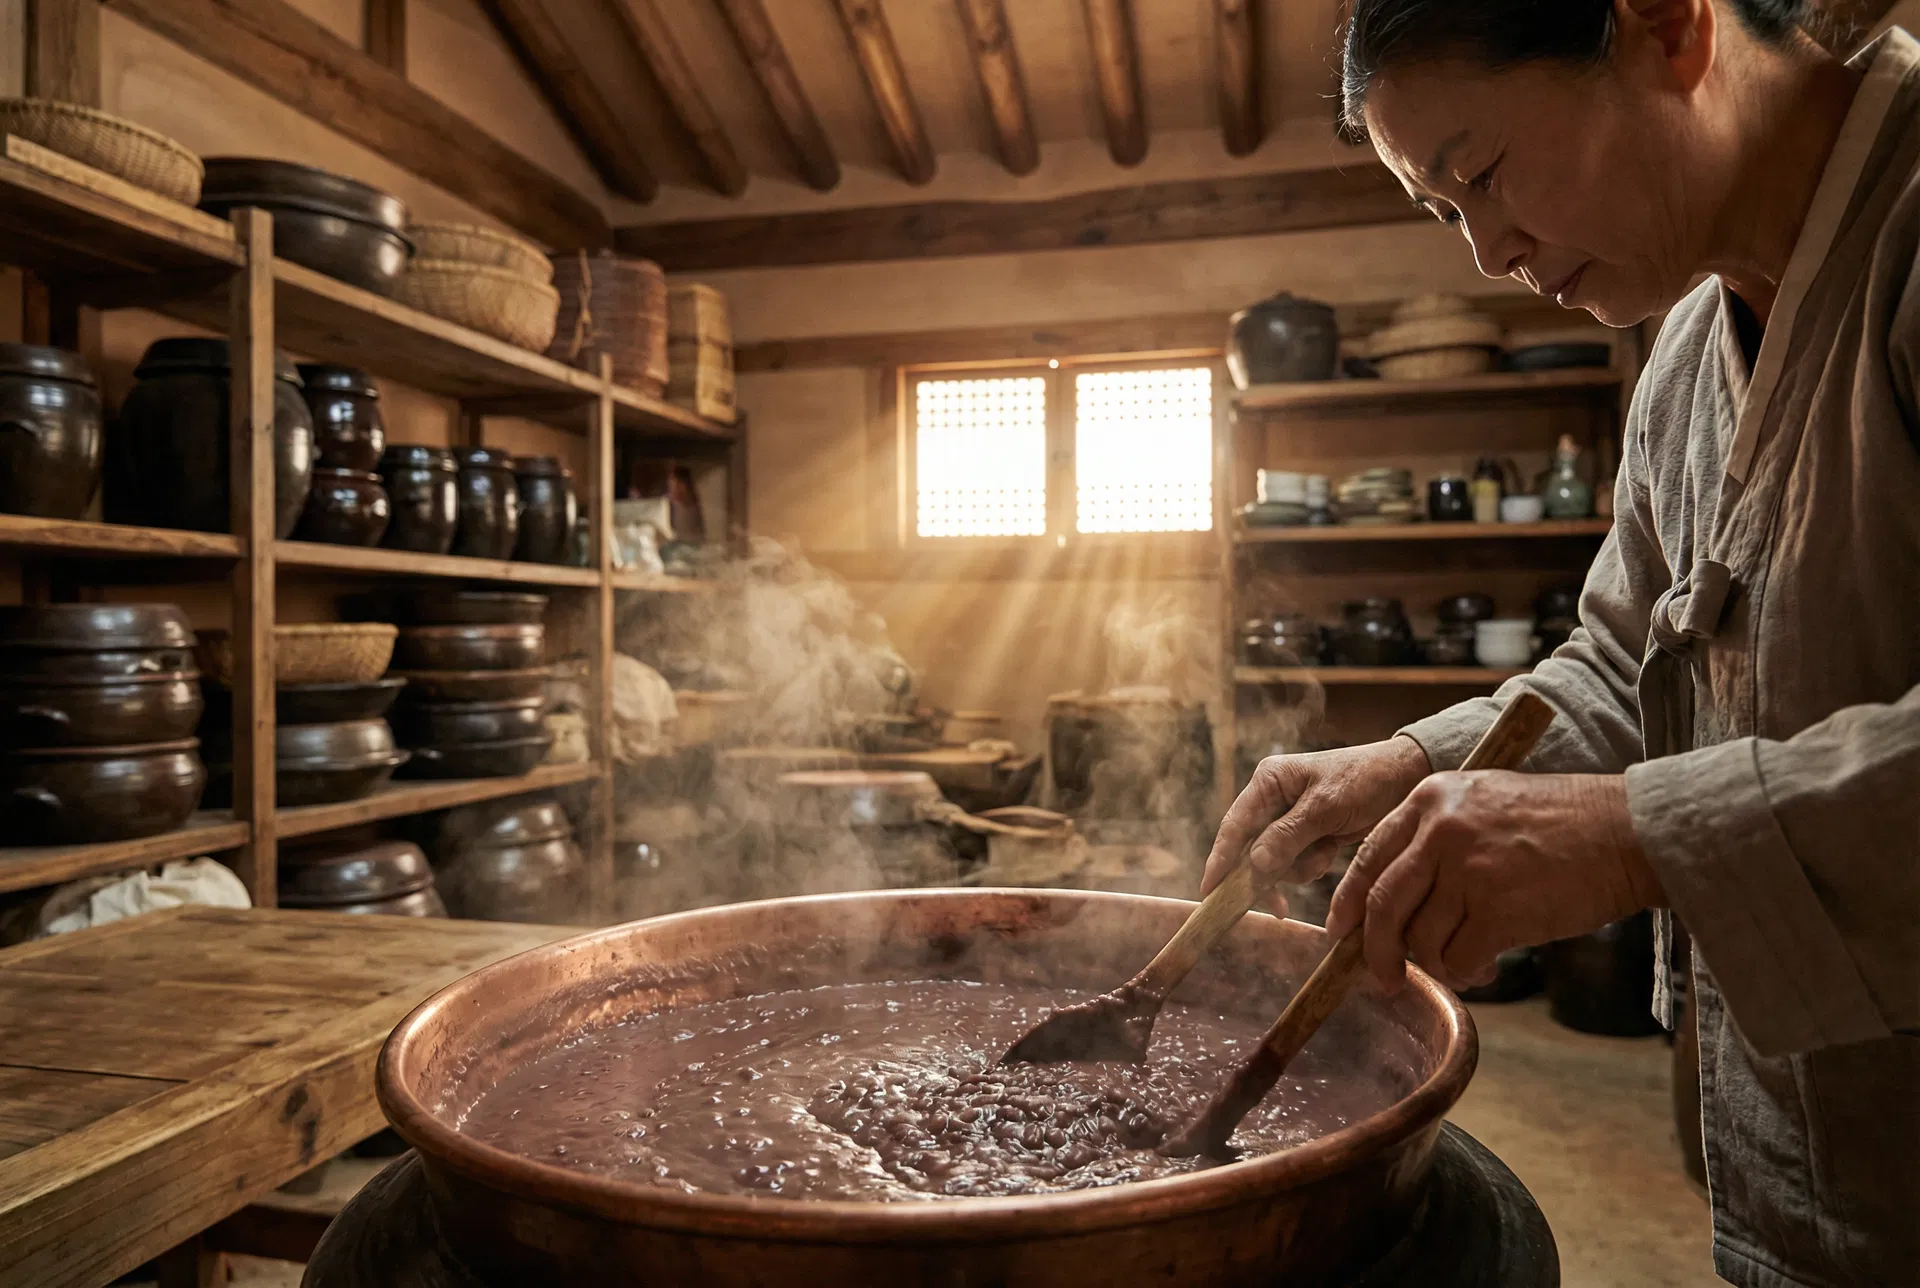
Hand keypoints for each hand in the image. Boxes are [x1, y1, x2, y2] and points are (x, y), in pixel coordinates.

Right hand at [1201, 737, 1432, 898]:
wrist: (1407, 777)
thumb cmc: (1365, 780)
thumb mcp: (1326, 807)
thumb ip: (1288, 835)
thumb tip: (1254, 863)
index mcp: (1268, 781)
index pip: (1234, 826)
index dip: (1220, 860)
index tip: (1209, 891)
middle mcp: (1272, 798)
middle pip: (1250, 847)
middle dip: (1268, 871)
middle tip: (1278, 904)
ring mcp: (1289, 818)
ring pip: (1274, 859)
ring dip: (1296, 867)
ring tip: (1324, 855)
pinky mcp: (1307, 833)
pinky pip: (1296, 861)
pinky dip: (1311, 864)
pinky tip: (1330, 852)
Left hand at [1324, 771, 1666, 994]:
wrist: (1626, 831)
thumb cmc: (1560, 823)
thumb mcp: (1483, 801)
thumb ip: (1434, 837)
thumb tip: (1390, 898)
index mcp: (1430, 799)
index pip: (1369, 857)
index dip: (1349, 903)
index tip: (1341, 933)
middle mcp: (1441, 830)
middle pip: (1382, 904)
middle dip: (1375, 952)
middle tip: (1382, 979)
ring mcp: (1468, 870)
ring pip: (1421, 939)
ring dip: (1437, 964)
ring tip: (1464, 964)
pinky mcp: (1498, 909)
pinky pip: (1459, 957)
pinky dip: (1466, 973)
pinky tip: (1485, 968)